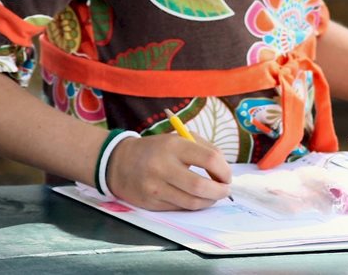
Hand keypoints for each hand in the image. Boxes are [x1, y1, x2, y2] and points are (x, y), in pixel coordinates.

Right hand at [105, 133, 231, 209]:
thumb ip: (204, 149)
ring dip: (209, 202)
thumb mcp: (179, 138)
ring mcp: (155, 187)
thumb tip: (225, 170)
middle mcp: (163, 166)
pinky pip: (179, 208)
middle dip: (220, 191)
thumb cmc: (157, 149)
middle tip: (225, 190)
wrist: (119, 162)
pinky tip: (196, 199)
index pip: (209, 159)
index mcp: (174, 146)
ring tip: (213, 196)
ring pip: (192, 202)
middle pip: (201, 186)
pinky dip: (193, 205)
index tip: (228, 176)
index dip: (224, 170)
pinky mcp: (151, 203)